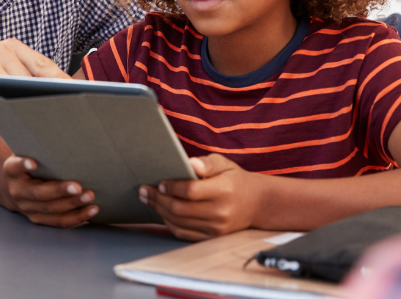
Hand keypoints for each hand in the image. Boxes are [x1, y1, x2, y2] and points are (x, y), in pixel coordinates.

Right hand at [0, 38, 68, 117]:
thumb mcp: (1, 80)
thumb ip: (23, 82)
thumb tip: (58, 96)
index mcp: (13, 47)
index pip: (45, 64)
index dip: (64, 80)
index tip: (83, 95)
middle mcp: (2, 47)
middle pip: (36, 73)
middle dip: (55, 91)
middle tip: (75, 108)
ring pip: (19, 83)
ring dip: (36, 101)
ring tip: (54, 118)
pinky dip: (12, 105)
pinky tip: (23, 118)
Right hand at [3, 156, 97, 226]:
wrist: (13, 188)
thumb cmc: (29, 164)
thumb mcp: (27, 152)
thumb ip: (40, 147)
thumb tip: (65, 125)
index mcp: (12, 171)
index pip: (15, 167)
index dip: (22, 165)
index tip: (33, 162)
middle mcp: (18, 192)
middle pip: (38, 193)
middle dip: (59, 191)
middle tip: (77, 186)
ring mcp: (28, 209)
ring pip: (51, 210)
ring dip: (72, 205)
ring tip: (90, 197)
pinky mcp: (40, 219)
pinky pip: (60, 221)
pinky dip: (77, 217)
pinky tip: (92, 210)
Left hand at [139, 154, 260, 240]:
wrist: (256, 204)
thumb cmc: (234, 179)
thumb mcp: (225, 164)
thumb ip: (207, 163)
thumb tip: (189, 162)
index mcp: (223, 191)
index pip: (191, 191)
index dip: (172, 187)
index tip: (159, 183)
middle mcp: (219, 212)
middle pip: (180, 208)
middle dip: (157, 199)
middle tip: (144, 190)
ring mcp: (215, 228)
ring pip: (179, 222)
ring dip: (159, 211)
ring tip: (148, 199)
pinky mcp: (211, 238)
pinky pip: (184, 233)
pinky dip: (169, 223)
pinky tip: (161, 212)